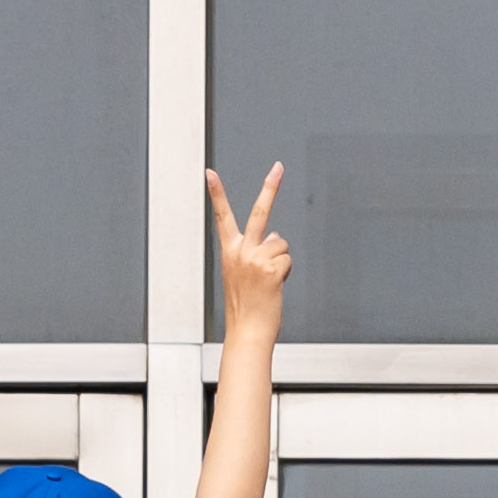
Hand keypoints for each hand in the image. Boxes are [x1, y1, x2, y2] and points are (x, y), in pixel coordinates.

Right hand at [211, 162, 290, 334]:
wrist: (247, 331)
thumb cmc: (246, 307)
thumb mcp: (244, 275)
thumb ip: (256, 252)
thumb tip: (275, 236)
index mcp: (229, 252)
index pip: (221, 217)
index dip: (217, 193)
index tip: (210, 174)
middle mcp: (241, 251)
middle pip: (259, 212)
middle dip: (270, 186)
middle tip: (278, 167)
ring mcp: (255, 259)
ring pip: (281, 243)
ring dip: (281, 261)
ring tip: (269, 282)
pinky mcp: (271, 268)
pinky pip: (287, 259)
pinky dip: (286, 272)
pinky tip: (274, 287)